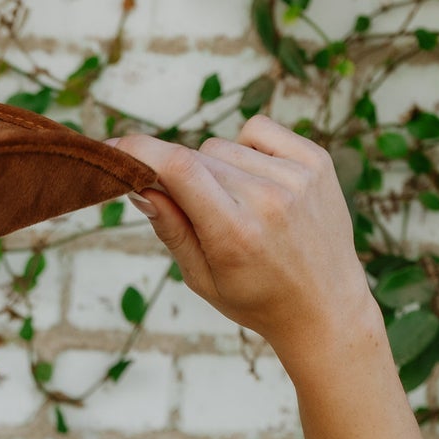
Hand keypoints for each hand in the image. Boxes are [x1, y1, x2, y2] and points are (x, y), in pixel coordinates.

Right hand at [104, 115, 380, 362]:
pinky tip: (259, 184)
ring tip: (239, 207)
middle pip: (196, 158)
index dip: (141, 151)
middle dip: (184, 179)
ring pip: (224, 146)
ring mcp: (297, 176)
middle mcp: (268, 199)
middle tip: (201, 215)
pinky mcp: (316, 160)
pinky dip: (248, 150)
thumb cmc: (257, 299)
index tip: (114, 147)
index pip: (178, 170)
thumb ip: (172, 229)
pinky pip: (258, 131)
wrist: (325, 307)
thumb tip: (140, 184)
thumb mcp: (202, 279)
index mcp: (235, 234)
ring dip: (217, 169)